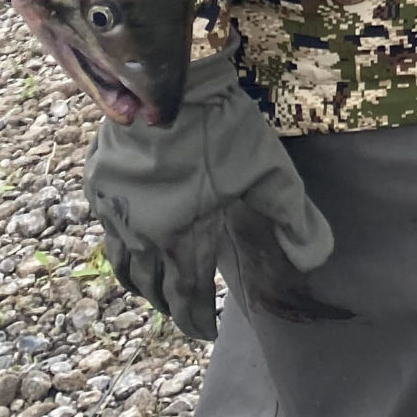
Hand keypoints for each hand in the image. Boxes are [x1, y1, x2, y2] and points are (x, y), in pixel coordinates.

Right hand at [85, 50, 334, 341]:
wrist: (168, 84)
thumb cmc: (222, 130)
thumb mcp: (271, 173)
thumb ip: (296, 219)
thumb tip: (318, 259)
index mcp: (181, 241)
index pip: (187, 299)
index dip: (198, 322)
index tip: (208, 332)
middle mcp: (141, 236)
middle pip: (151, 288)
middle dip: (170, 305)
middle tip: (185, 310)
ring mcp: (114, 209)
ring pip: (121, 264)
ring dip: (139, 283)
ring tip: (153, 287)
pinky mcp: (97, 182)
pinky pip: (104, 227)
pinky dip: (118, 243)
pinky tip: (128, 235)